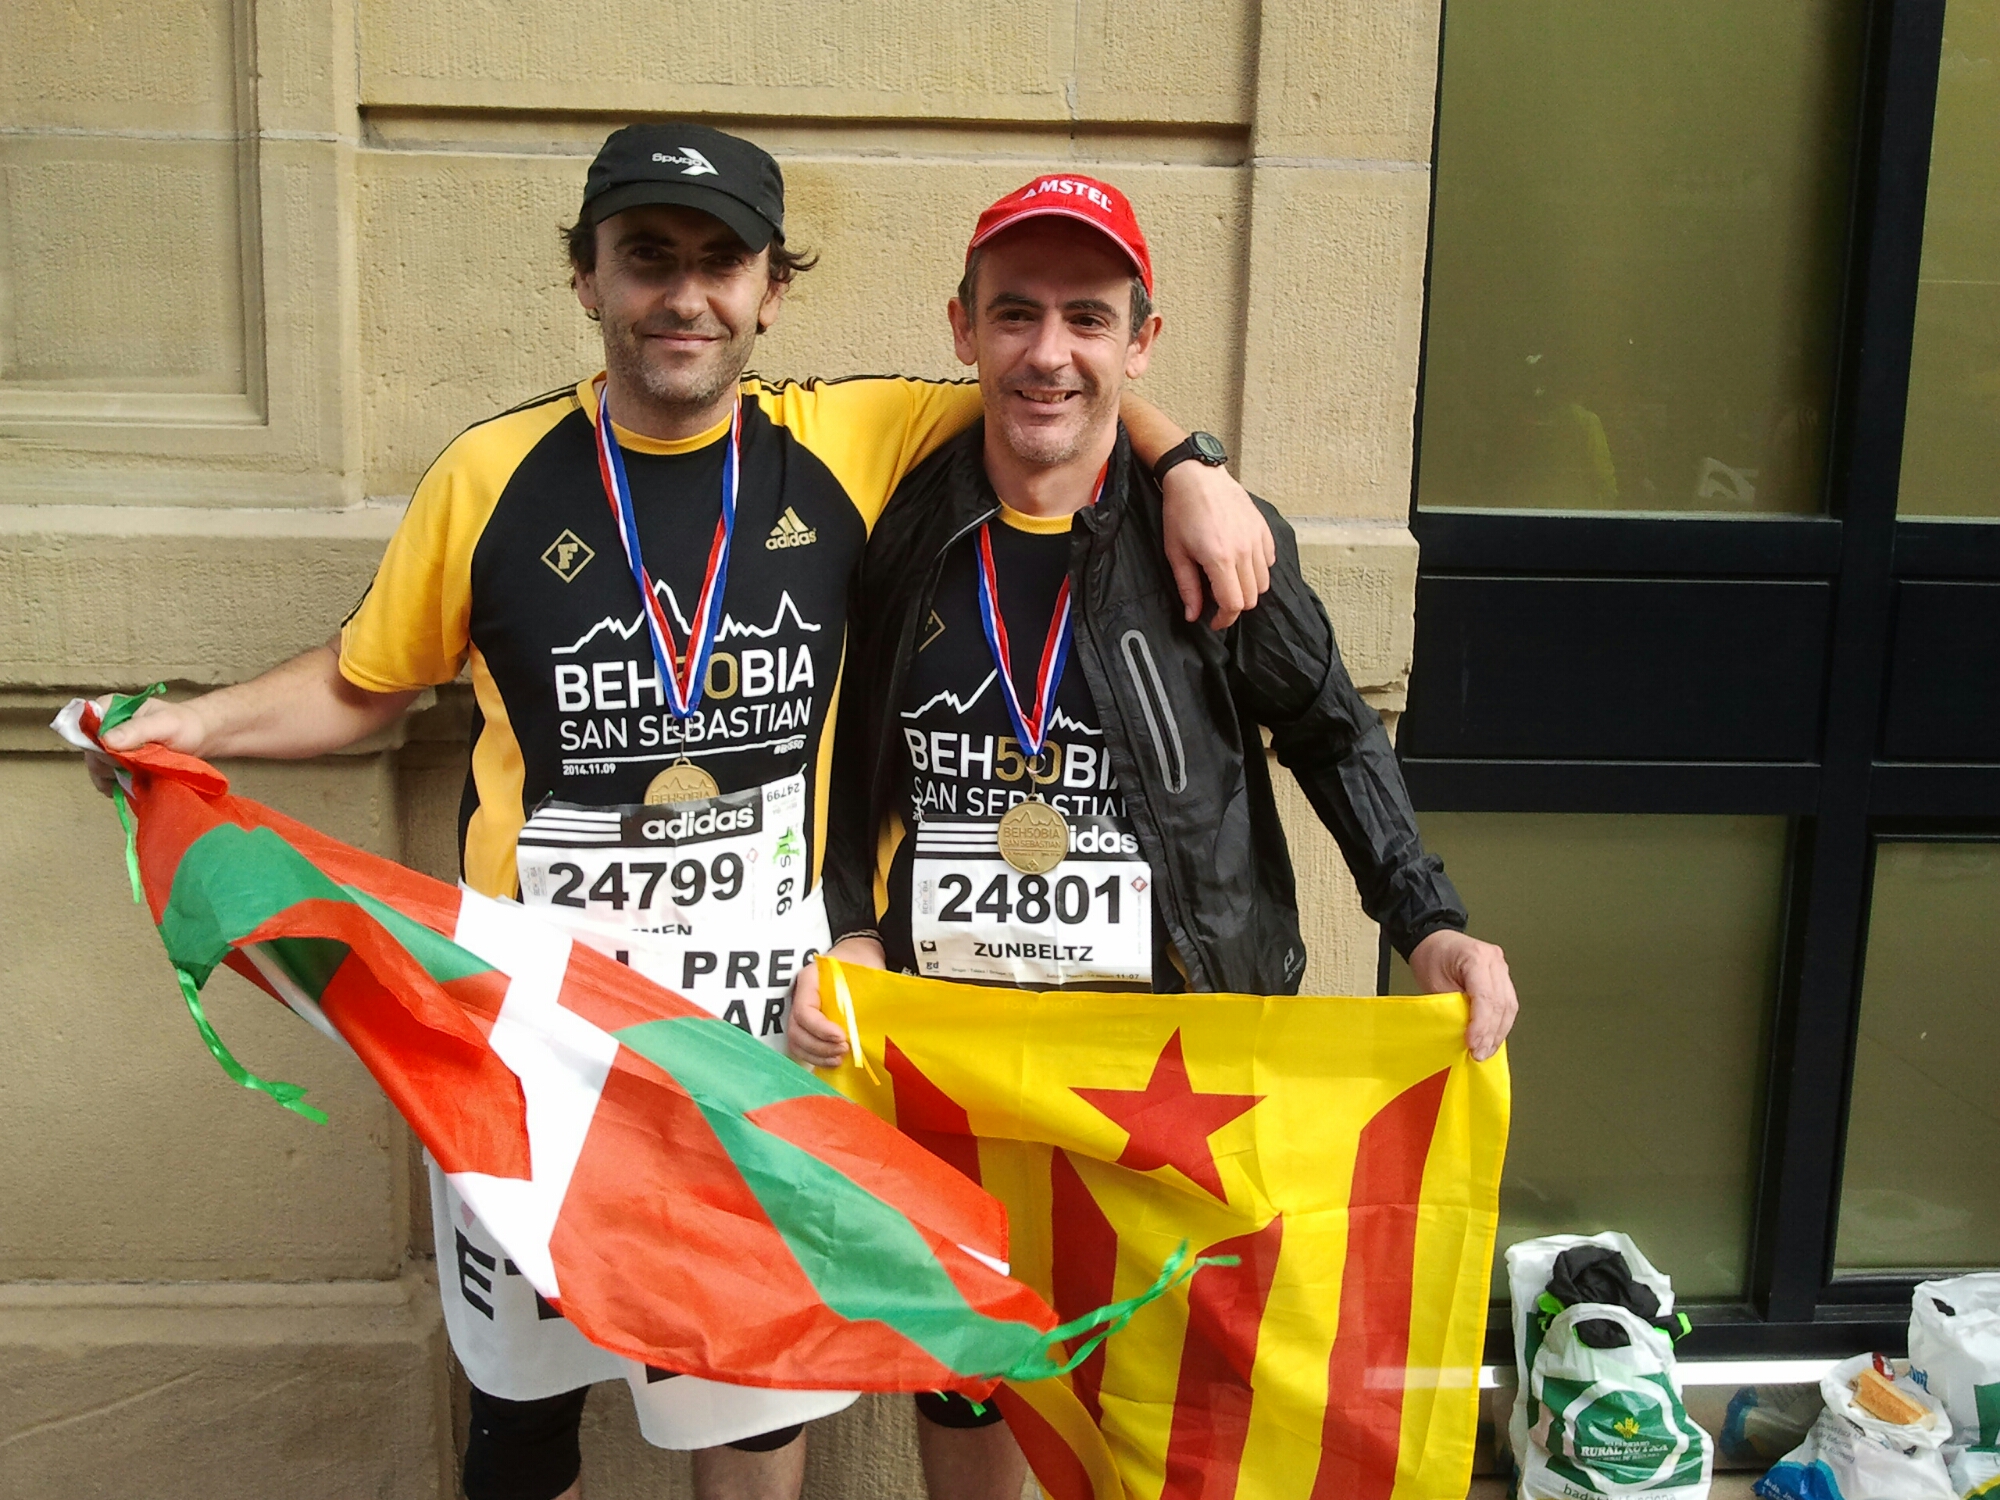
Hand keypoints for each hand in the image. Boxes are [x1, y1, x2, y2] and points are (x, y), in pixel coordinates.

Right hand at [83, 695, 205, 797]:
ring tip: (134, 778)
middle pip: (89, 749)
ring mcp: (109, 745)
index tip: (112, 756)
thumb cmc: (185, 725)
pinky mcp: (117, 762)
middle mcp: (104, 726)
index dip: (93, 743)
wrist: (200, 737)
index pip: (84, 725)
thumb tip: (106, 741)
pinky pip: (105, 776)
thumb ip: (136, 730)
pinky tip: (125, 788)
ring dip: (111, 776)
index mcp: (109, 707)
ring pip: (96, 765)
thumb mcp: (164, 724)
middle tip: (133, 767)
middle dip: (107, 763)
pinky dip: (114, 784)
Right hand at [787, 934, 886, 1067]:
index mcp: (810, 980)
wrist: (859, 954)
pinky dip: (816, 1057)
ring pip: (797, 1041)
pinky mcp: (809, 1024)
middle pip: (796, 1030)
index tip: (842, 1036)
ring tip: (839, 1059)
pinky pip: (804, 1045)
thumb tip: (872, 1023)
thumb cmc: (861, 962)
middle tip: (843, 1050)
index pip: (804, 1010)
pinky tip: (834, 1062)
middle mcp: (800, 996)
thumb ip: (864, 994)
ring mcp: (802, 1011)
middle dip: (819, 1046)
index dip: (820, 1028)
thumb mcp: (864, 971)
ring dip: (816, 1055)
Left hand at [1159, 462, 1274, 628]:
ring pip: (1263, 582)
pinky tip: (1240, 563)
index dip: (1224, 620)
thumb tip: (1193, 615)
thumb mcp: (1176, 553)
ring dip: (1247, 589)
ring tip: (1228, 581)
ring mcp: (1257, 539)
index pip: (1233, 604)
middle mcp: (1244, 550)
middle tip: (1217, 600)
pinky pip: (1269, 561)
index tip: (1213, 621)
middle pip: (1251, 598)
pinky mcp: (1263, 529)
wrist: (1197, 476)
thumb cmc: (1181, 512)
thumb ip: (1188, 587)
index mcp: (1220, 558)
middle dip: (1234, 606)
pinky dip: (1258, 569)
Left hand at [1408, 928, 1517, 1061]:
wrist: (1433, 940)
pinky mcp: (1502, 977)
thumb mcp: (1434, 983)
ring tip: (1486, 1051)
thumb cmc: (1430, 956)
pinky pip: (1507, 1003)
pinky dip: (1500, 1024)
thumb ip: (1451, 1006)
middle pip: (1501, 1003)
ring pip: (1509, 1006)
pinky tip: (1492, 1039)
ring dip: (1499, 1032)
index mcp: (1476, 957)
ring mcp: (1501, 968)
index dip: (1481, 1024)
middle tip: (1480, 1054)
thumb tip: (1464, 1033)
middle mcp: (1495, 961)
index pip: (1485, 997)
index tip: (1473, 1044)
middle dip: (1491, 1033)